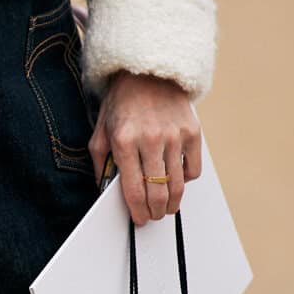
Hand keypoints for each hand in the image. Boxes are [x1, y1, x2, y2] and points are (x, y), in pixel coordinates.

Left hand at [89, 71, 202, 223]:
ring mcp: (175, 136)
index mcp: (124, 140)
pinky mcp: (193, 132)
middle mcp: (151, 139)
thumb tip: (106, 192)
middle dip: (155, 212)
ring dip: (172, 204)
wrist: (148, 72)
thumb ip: (102, 164)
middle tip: (153, 217)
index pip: (133, 190)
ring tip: (166, 208)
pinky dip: (185, 181)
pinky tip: (176, 181)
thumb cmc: (121, 104)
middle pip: (157, 193)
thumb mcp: (101, 131)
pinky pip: (193, 170)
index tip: (139, 220)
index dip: (137, 212)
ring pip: (178, 186)